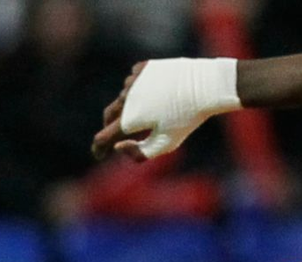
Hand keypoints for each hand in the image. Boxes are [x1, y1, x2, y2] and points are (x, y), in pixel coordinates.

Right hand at [92, 58, 240, 161]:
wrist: (203, 85)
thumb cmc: (186, 119)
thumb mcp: (166, 143)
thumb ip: (141, 152)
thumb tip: (118, 147)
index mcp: (130, 119)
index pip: (105, 136)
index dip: (99, 148)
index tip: (98, 154)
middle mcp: (126, 97)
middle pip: (109, 115)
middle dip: (109, 128)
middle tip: (113, 138)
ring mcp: (133, 80)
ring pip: (125, 98)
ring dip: (130, 108)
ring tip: (149, 115)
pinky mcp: (143, 68)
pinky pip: (135, 82)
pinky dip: (139, 91)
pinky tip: (153, 95)